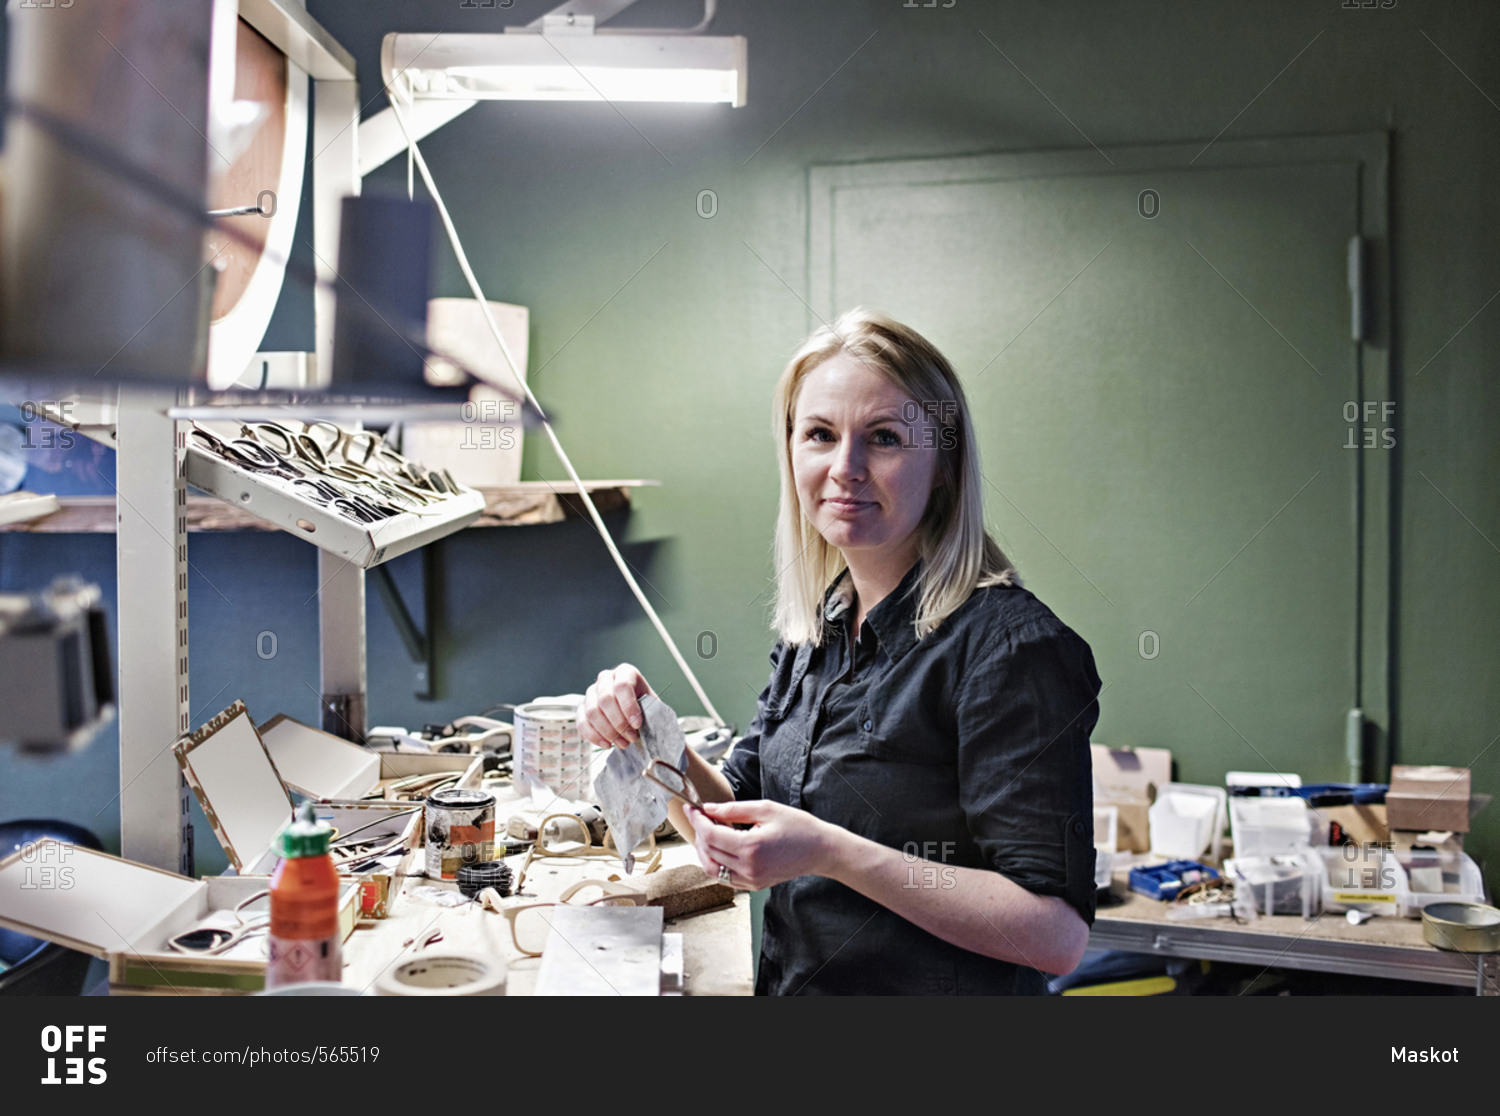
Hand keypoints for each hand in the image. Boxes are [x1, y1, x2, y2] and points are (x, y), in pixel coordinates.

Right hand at [578, 663, 653, 748]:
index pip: (622, 685)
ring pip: (592, 712)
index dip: (629, 707)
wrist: (635, 714)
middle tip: (631, 738)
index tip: (637, 725)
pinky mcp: (582, 707)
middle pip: (605, 699)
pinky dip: (594, 736)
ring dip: (608, 732)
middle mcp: (606, 678)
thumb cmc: (646, 708)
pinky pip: (582, 722)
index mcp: (625, 672)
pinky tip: (607, 745)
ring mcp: (591, 692)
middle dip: (619, 723)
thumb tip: (648, 725)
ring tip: (622, 743)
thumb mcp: (653, 706)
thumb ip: (651, 712)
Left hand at [686, 799, 839, 890]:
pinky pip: (725, 878)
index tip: (692, 809)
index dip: (698, 821)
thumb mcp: (766, 809)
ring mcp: (751, 880)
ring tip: (707, 833)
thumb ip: (734, 810)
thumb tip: (708, 809)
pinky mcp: (754, 886)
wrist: (820, 850)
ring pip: (712, 869)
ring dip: (704, 851)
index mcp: (751, 847)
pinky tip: (718, 848)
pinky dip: (716, 863)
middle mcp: (749, 868)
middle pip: (709, 852)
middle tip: (701, 817)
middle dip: (699, 833)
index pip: (711, 836)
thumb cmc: (798, 826)